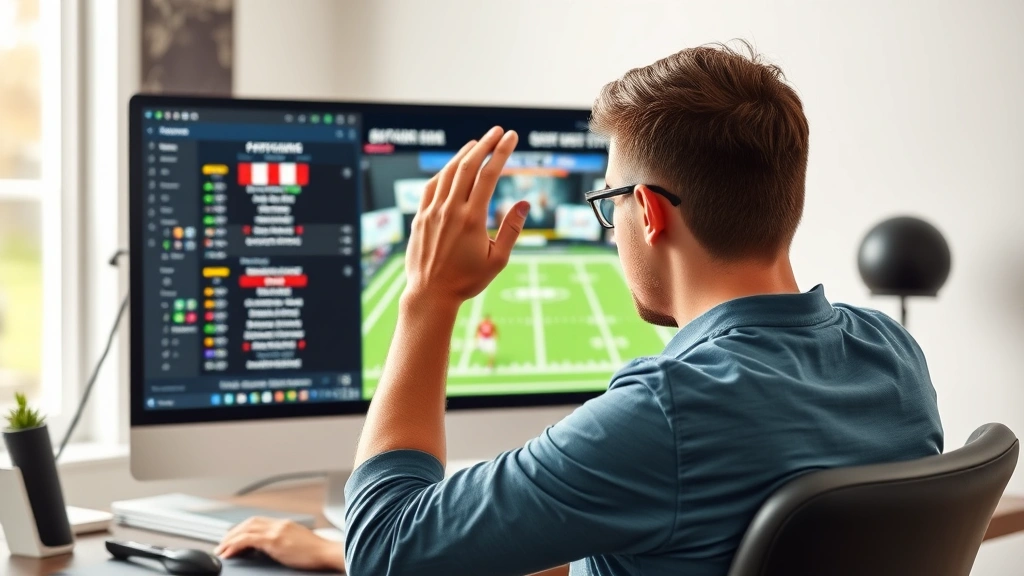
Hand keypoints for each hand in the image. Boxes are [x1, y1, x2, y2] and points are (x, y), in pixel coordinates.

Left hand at [215, 517, 344, 571]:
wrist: (327, 553)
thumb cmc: (317, 553)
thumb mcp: (298, 544)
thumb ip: (284, 542)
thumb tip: (271, 549)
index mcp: (285, 525)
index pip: (258, 521)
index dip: (243, 529)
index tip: (233, 537)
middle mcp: (279, 524)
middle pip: (249, 523)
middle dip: (233, 532)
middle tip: (222, 543)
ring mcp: (276, 531)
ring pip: (245, 529)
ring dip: (230, 539)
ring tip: (221, 549)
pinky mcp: (274, 541)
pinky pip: (248, 540)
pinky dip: (235, 545)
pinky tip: (229, 552)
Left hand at [403, 126, 528, 309]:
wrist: (430, 294)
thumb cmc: (467, 281)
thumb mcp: (497, 260)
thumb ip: (512, 229)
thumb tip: (525, 203)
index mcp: (472, 219)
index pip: (488, 175)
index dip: (501, 152)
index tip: (511, 137)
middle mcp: (450, 210)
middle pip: (468, 166)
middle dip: (485, 144)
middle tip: (498, 131)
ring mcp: (432, 212)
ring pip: (448, 173)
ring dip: (464, 154)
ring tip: (477, 143)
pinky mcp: (420, 217)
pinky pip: (431, 186)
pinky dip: (444, 172)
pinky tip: (453, 167)